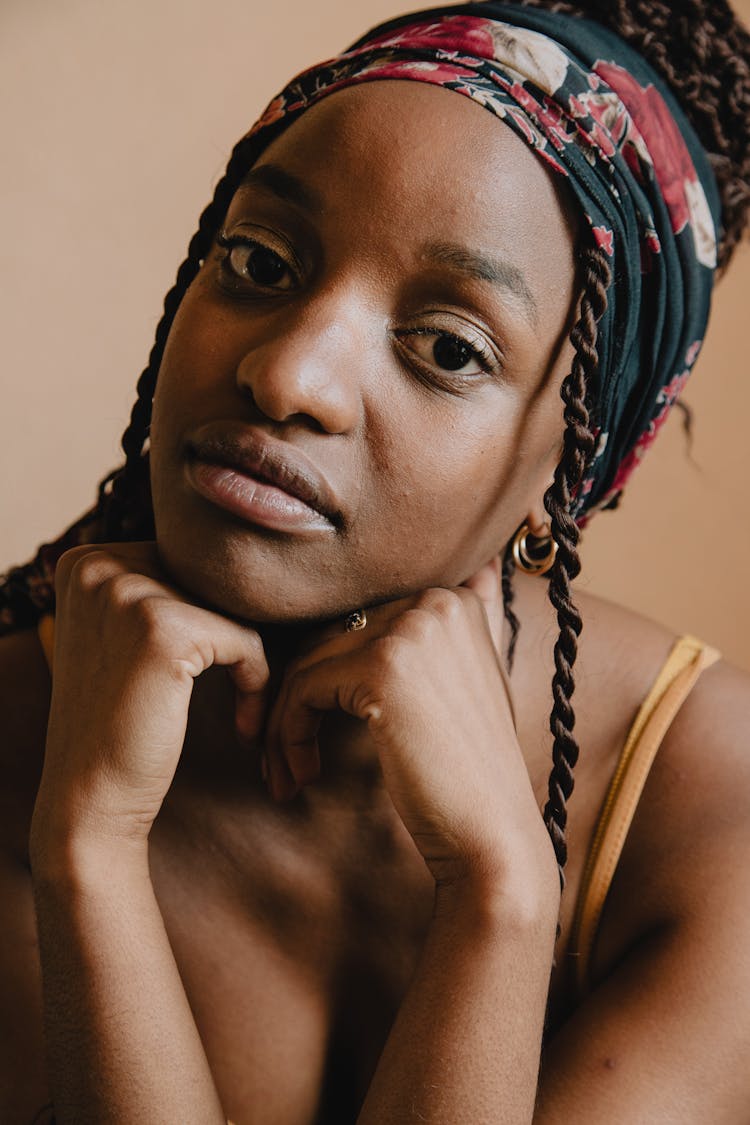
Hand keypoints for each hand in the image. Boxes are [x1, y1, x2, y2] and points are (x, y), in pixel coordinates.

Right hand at [31, 543, 268, 853]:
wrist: (90, 798)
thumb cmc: (119, 722)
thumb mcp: (122, 637)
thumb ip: (161, 588)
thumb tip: (235, 560)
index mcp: (84, 559)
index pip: (186, 563)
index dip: (210, 617)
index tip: (206, 672)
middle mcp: (98, 565)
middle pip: (212, 582)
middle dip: (232, 636)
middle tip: (238, 691)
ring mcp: (127, 592)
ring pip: (233, 608)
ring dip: (247, 662)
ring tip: (240, 710)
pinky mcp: (162, 628)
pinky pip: (246, 639)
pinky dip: (255, 682)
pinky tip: (242, 725)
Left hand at [265, 559, 555, 895]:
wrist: (492, 835)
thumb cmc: (469, 774)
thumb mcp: (465, 687)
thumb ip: (440, 640)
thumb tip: (447, 590)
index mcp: (454, 600)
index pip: (359, 624)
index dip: (332, 678)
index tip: (318, 728)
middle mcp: (437, 601)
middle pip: (329, 640)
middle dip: (300, 701)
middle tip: (288, 757)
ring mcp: (411, 630)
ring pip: (309, 664)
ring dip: (286, 723)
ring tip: (287, 772)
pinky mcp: (382, 667)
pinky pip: (303, 688)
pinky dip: (290, 734)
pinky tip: (303, 773)